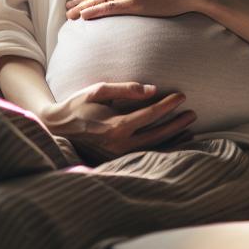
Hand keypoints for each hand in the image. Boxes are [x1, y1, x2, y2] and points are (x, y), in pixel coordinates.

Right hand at [38, 81, 196, 163]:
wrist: (57, 127)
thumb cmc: (77, 105)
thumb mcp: (97, 91)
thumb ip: (124, 90)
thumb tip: (151, 90)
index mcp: (115, 126)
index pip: (150, 115)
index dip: (167, 105)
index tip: (181, 96)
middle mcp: (119, 144)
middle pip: (157, 134)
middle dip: (177, 124)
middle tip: (192, 113)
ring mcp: (118, 155)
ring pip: (154, 148)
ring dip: (173, 139)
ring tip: (190, 130)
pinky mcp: (117, 159)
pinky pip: (145, 155)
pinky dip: (162, 149)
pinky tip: (174, 143)